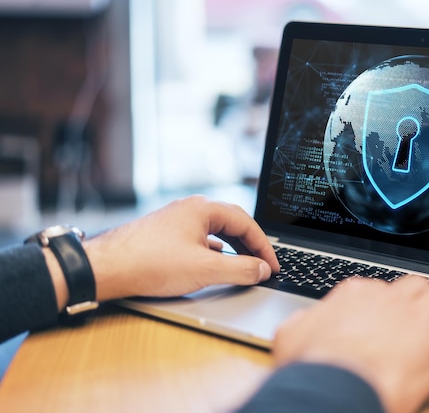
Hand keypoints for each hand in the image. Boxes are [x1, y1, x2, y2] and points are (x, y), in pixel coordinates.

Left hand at [82, 195, 279, 301]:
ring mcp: (176, 221)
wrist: (106, 268)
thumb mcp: (204, 270)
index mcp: (203, 208)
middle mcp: (190, 209)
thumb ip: (240, 269)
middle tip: (262, 265)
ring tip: (244, 265)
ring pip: (215, 231)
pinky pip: (199, 239)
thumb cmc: (150, 263)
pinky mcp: (165, 234)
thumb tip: (261, 270)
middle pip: (232, 223)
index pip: (246, 223)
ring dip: (233, 248)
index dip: (264, 247)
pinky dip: (214, 251)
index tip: (272, 266)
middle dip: (250, 245)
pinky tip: (214, 264)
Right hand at [272, 276, 428, 412]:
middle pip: (415, 285)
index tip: (385, 315)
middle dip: (421, 298)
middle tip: (421, 317)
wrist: (330, 388)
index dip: (385, 303)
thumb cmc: (310, 365)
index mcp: (356, 294)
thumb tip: (301, 322)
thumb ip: (301, 321)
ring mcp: (414, 321)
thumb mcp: (290, 334)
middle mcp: (388, 300)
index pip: (377, 287)